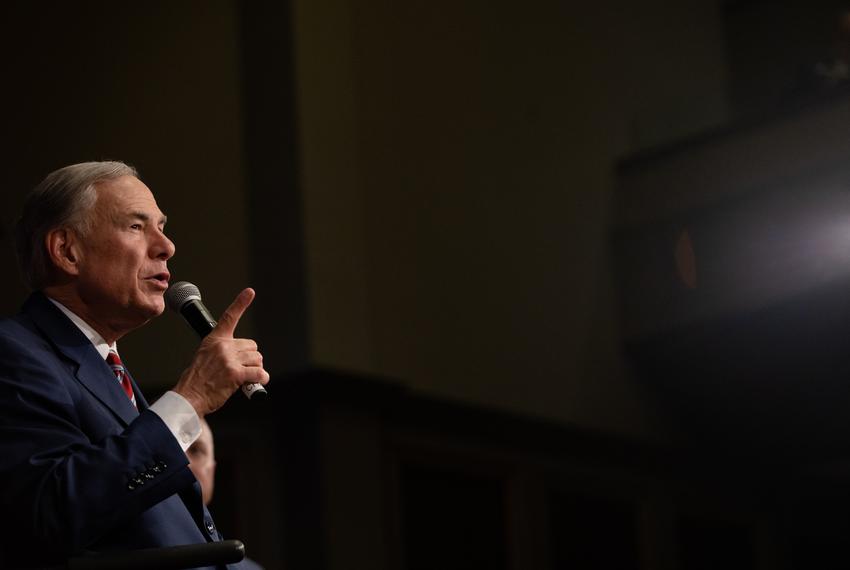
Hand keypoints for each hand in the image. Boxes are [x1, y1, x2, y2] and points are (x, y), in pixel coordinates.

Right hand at [173, 288, 269, 415]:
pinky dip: (261, 379)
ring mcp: (229, 359)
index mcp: (214, 339)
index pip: (229, 317)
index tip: (250, 292)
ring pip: (257, 359)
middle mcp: (223, 346)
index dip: (241, 303)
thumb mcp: (204, 356)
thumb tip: (240, 355)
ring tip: (244, 377)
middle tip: (241, 368)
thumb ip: (222, 350)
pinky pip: (259, 373)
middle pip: (252, 346)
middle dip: (250, 358)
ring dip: (255, 369)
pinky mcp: (235, 373)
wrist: (188, 396)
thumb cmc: (196, 380)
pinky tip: (256, 383)